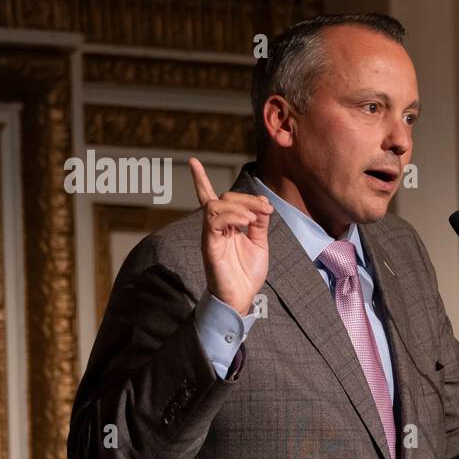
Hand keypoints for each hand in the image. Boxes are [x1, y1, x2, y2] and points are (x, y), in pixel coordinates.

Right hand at [189, 157, 272, 315]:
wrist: (242, 297)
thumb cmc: (247, 273)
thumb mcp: (259, 243)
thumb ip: (259, 223)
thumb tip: (263, 204)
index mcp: (225, 226)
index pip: (211, 198)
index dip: (201, 180)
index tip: (193, 162)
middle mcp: (215, 228)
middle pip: (222, 198)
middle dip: (245, 198)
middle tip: (264, 209)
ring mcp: (210, 235)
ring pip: (215, 205)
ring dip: (239, 206)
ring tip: (254, 219)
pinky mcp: (209, 245)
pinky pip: (213, 221)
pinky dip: (232, 217)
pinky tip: (246, 223)